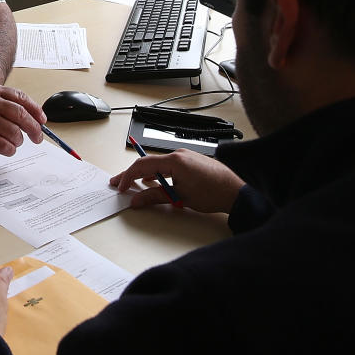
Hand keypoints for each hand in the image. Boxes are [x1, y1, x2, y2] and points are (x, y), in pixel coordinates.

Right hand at [0, 82, 45, 155]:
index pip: (21, 98)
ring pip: (15, 133)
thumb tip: (30, 118)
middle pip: (22, 116)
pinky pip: (5, 146)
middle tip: (37, 138)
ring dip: (18, 141)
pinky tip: (6, 149)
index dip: (35, 111)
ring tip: (13, 142)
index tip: (42, 121)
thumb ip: (3, 104)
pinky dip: (9, 150)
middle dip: (34, 129)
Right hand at [110, 148, 244, 212]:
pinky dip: (158, 173)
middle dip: (132, 174)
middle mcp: (179, 154)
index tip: (121, 186)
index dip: (128, 176)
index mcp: (174, 160)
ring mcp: (186, 156)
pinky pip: (169, 165)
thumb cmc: (212, 193)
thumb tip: (137, 200)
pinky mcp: (191, 161)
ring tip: (134, 185)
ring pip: (158, 164)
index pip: (143, 165)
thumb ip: (155, 197)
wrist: (235, 192)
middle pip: (148, 163)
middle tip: (119, 183)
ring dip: (145, 174)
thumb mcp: (180, 197)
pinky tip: (154, 181)